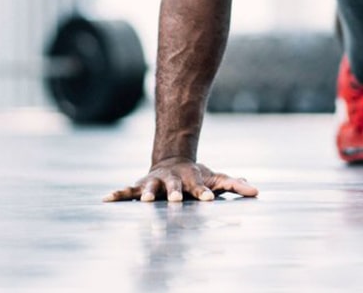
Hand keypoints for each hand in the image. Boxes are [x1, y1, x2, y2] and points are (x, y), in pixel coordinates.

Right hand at [104, 157, 258, 201]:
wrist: (173, 160)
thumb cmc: (198, 175)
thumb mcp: (217, 179)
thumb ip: (236, 185)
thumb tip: (257, 192)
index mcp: (191, 179)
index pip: (200, 187)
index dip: (204, 193)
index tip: (209, 200)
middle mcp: (172, 180)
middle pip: (174, 186)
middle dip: (175, 193)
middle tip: (177, 201)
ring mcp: (155, 182)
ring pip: (150, 187)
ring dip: (147, 193)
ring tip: (147, 200)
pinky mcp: (139, 186)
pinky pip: (127, 191)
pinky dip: (117, 194)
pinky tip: (105, 199)